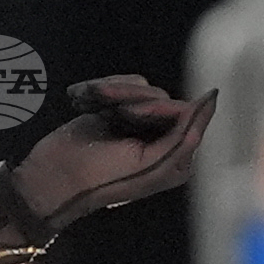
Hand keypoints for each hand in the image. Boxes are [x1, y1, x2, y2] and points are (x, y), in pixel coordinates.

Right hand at [8, 74, 216, 233]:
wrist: (52, 177)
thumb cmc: (103, 178)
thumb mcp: (153, 164)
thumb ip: (187, 134)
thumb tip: (210, 98)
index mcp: (174, 155)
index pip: (183, 111)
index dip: (157, 108)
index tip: (129, 115)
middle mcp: (158, 137)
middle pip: (159, 95)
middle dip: (130, 96)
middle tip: (107, 113)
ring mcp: (133, 124)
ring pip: (136, 86)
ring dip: (109, 90)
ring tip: (86, 102)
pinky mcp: (110, 112)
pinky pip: (116, 85)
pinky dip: (96, 90)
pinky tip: (79, 102)